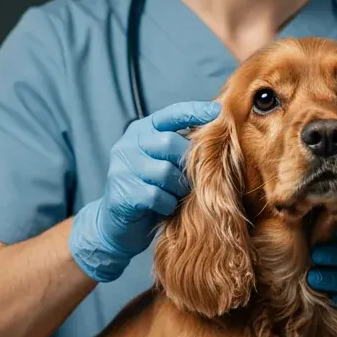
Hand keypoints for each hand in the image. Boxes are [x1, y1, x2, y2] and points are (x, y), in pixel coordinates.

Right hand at [69, 100, 222, 281]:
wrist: (118, 225)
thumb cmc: (150, 191)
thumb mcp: (165, 164)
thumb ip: (181, 149)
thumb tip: (217, 137)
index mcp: (142, 131)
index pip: (170, 114)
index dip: (195, 111)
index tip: (218, 112)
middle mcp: (128, 144)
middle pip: (170, 143)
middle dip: (187, 164)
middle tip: (189, 181)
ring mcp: (121, 167)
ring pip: (165, 171)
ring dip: (178, 188)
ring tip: (176, 196)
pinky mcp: (121, 192)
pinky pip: (156, 195)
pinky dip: (167, 204)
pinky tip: (164, 208)